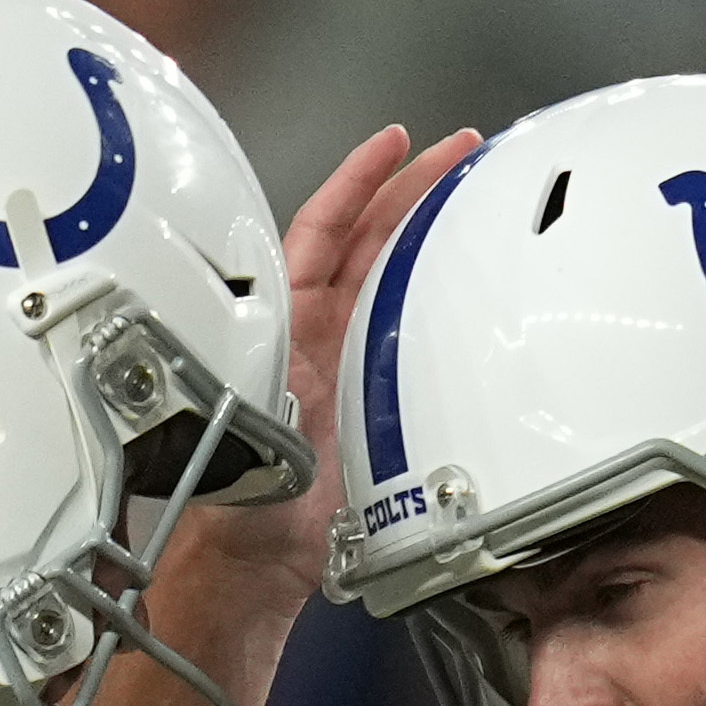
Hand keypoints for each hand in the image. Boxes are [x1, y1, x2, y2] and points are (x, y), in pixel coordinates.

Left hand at [155, 124, 479, 678]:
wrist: (254, 560)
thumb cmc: (236, 498)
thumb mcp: (243, 416)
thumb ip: (263, 374)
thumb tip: (285, 348)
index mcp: (276, 321)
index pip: (322, 228)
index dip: (359, 181)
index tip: (397, 144)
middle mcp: (308, 332)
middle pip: (366, 241)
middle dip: (410, 191)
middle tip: (460, 155)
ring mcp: (338, 362)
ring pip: (387, 280)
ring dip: (425, 238)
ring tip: (469, 201)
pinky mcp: (362, 398)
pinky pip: (404, 335)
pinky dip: (432, 304)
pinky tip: (464, 292)